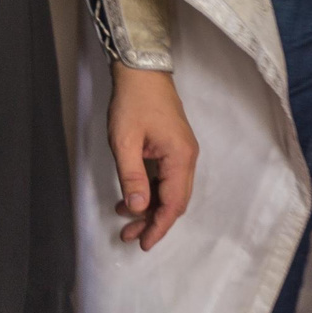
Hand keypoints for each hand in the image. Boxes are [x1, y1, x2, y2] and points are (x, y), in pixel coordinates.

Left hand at [108, 64, 198, 250]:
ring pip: (170, 190)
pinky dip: (150, 191)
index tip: (143, 243)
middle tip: (128, 236)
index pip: (174, 203)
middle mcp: (187, 157)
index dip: (159, 226)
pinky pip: (166, 177)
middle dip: (153, 221)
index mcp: (180, 157)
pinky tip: (129, 197)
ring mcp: (181, 151)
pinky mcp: (173, 146)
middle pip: (175, 200)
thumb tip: (137, 208)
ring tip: (124, 220)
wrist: (141, 69)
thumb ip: (132, 176)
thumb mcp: (125, 141)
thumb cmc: (133, 102)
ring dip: (150, 207)